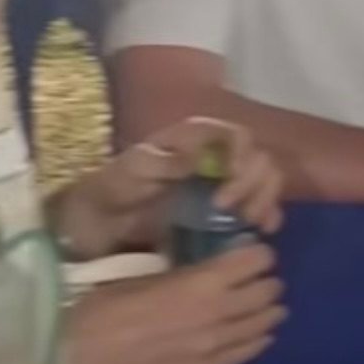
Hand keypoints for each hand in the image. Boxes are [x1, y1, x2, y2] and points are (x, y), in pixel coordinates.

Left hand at [52, 117, 282, 262]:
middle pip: (258, 157)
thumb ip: (161, 162)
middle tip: (229, 210)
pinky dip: (268, 214)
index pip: (236, 135)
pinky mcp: (228, 209)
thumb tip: (197, 157)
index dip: (241, 153)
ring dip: (265, 198)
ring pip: (267, 178)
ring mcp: (225, 182)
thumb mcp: (128, 172)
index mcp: (195, 139)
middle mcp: (216, 156)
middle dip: (252, 183)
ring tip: (247, 221)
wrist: (95, 227)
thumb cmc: (109, 192)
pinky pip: (262, 204)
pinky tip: (261, 229)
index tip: (230, 177)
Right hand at [66, 244, 285, 363]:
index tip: (257, 254)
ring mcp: (214, 347)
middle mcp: (218, 313)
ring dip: (270, 312)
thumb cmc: (103, 310)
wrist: (77, 363)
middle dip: (269, 283)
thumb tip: (202, 272)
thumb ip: (184, 276)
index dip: (260, 255)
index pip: (255, 261)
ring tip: (274, 307)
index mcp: (203, 282)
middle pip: (266, 293)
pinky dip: (257, 342)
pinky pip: (243, 355)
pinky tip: (263, 337)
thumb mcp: (147, 276)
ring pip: (261, 325)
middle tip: (265, 281)